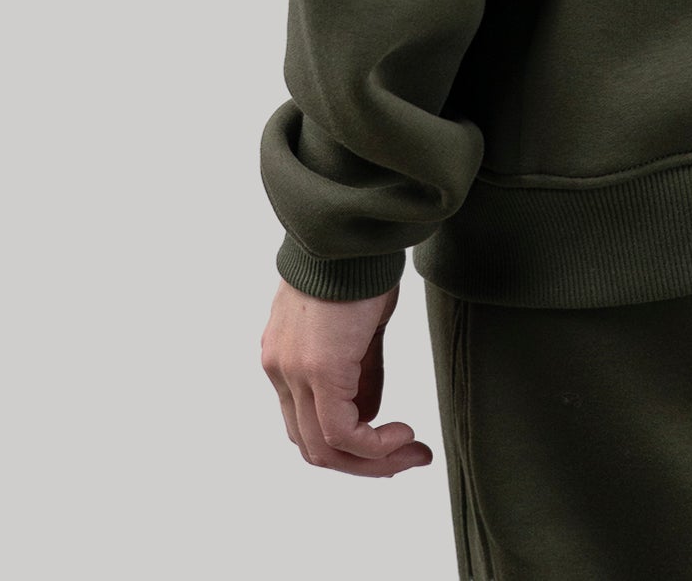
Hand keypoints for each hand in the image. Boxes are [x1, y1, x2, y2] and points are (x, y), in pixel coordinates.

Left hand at [260, 279, 433, 476]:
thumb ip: (359, 371)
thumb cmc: (360, 263)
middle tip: (408, 458)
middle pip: (312, 444)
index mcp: (284, 357)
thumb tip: (371, 414)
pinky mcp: (317, 369)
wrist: (353, 229)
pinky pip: (342, 432)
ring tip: (412, 453)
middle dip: (363, 462)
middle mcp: (279, 369)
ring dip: (372, 461)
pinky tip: (403, 434)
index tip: (393, 442)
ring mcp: (293, 372)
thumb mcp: (358, 327)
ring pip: (324, 448)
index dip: (348, 443)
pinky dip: (374, 445)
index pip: (306, 422)